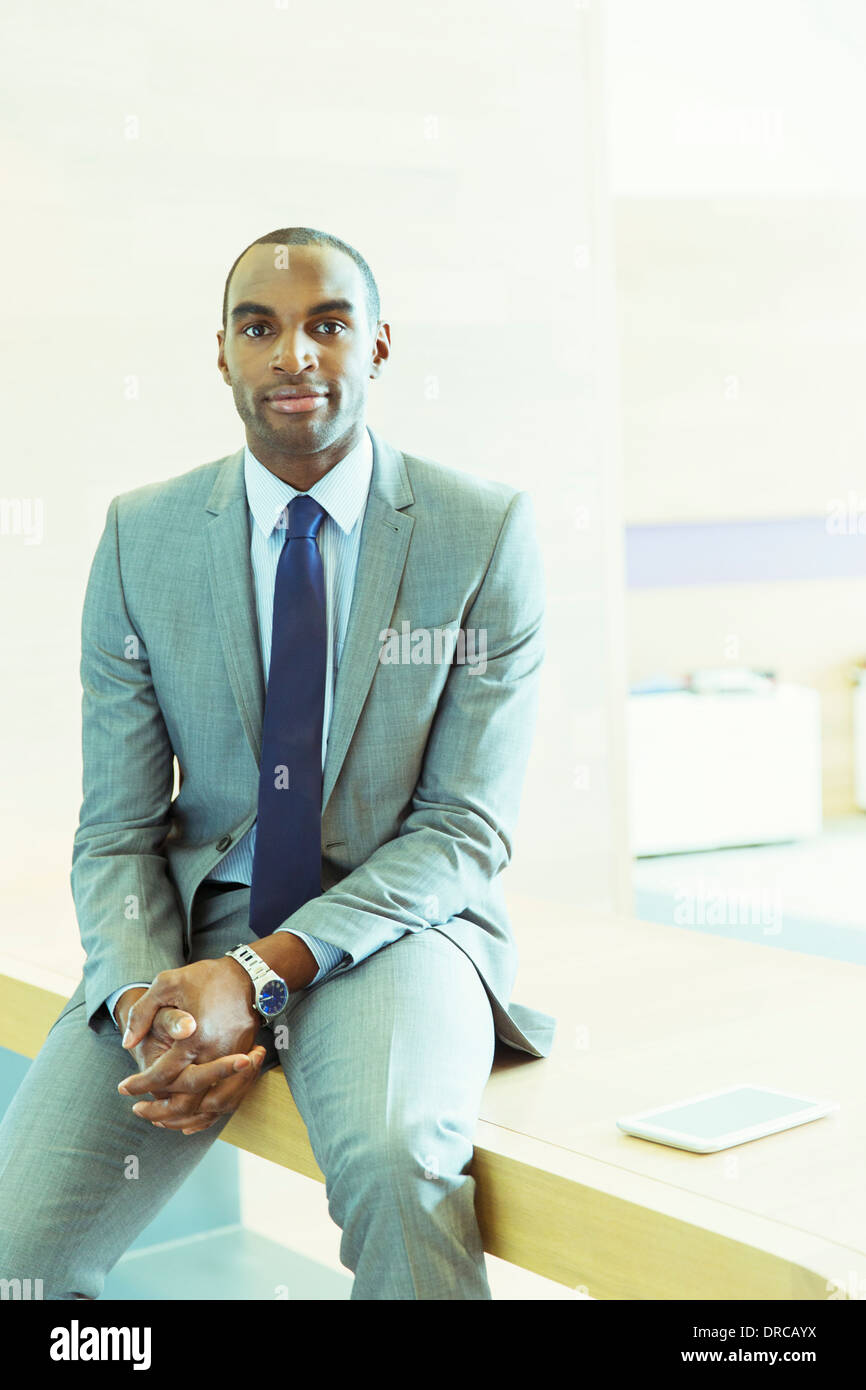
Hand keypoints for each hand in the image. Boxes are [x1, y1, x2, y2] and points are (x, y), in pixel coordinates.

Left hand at [117, 960, 262, 1132]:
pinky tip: (189, 1119)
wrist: (247, 975)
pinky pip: (227, 1101)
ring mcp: (233, 1062)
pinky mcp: (244, 1063)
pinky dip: (207, 1115)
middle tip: (137, 1110)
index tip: (123, 1088)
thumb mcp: (167, 984)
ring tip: (158, 1118)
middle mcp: (216, 1055)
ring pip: (208, 1107)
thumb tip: (128, 1042)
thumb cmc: (205, 978)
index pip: (163, 1074)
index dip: (140, 1084)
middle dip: (158, 1110)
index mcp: (196, 1038)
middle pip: (186, 1099)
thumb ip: (143, 1012)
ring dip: (181, 1118)